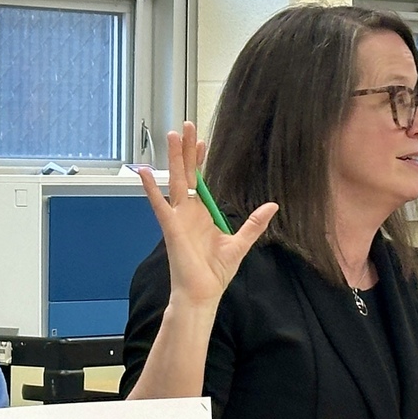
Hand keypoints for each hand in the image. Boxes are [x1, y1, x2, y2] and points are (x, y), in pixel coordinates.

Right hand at [137, 121, 277, 309]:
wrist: (202, 292)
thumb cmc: (215, 272)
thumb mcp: (240, 243)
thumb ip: (254, 223)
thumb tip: (272, 205)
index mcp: (201, 214)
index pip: (199, 180)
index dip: (200, 160)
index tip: (201, 141)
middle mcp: (187, 212)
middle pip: (186, 173)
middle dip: (186, 150)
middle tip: (185, 126)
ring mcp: (177, 218)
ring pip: (174, 181)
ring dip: (173, 158)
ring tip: (172, 135)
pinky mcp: (170, 227)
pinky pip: (159, 204)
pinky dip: (150, 188)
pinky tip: (144, 171)